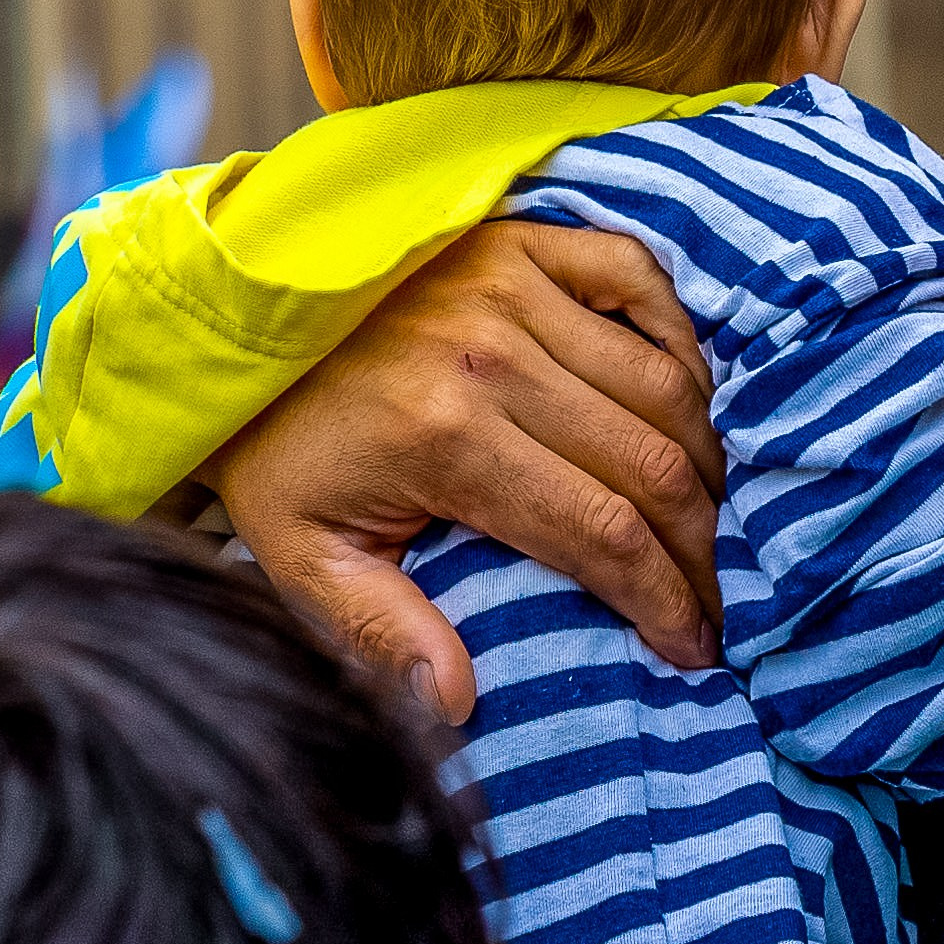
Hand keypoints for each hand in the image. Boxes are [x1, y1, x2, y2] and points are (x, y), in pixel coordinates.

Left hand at [211, 222, 723, 724]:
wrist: (230, 326)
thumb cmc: (278, 451)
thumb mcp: (301, 556)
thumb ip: (378, 631)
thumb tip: (456, 702)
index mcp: (445, 438)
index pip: (603, 532)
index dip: (666, 598)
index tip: (694, 645)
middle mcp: (491, 355)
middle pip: (651, 462)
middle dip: (701, 545)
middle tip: (713, 595)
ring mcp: (512, 285)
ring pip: (663, 381)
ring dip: (704, 456)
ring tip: (704, 514)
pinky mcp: (521, 240)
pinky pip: (639, 277)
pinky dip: (682, 336)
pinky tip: (685, 396)